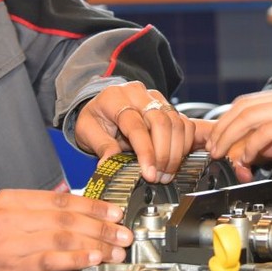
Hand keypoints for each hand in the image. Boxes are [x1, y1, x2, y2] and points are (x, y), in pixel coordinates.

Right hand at [0, 189, 130, 270]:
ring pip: (63, 237)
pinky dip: (75, 258)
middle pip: (66, 217)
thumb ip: (38, 210)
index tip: (116, 212)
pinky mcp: (12, 265)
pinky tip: (92, 259)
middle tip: (124, 234)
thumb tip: (73, 199)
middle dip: (101, 225)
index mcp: (12, 200)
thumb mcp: (6, 221)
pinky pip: (50, 259)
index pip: (61, 199)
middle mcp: (10, 215)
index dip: (93, 206)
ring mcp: (10, 240)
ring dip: (95, 243)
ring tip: (115, 250)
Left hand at [73, 82, 212, 183]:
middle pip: (161, 121)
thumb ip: (101, 146)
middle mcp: (137, 93)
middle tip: (159, 177)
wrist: (104, 107)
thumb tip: (108, 164)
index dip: (145, 151)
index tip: (149, 174)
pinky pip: (184, 123)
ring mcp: (155, 97)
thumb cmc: (96, 119)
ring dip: (176, 152)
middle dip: (164, 154)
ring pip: (176, 122)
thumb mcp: (87, 131)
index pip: (135, 125)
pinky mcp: (168, 105)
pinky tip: (174, 160)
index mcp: (115, 98)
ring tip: (166, 173)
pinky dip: (184, 145)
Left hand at [207, 83, 271, 179]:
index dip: (229, 121)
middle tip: (214, 149)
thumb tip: (262, 149)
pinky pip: (265, 132)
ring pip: (247, 117)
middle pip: (241, 107)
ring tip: (223, 156)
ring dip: (230, 137)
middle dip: (222, 128)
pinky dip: (250, 146)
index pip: (248, 103)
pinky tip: (247, 159)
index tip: (220, 139)